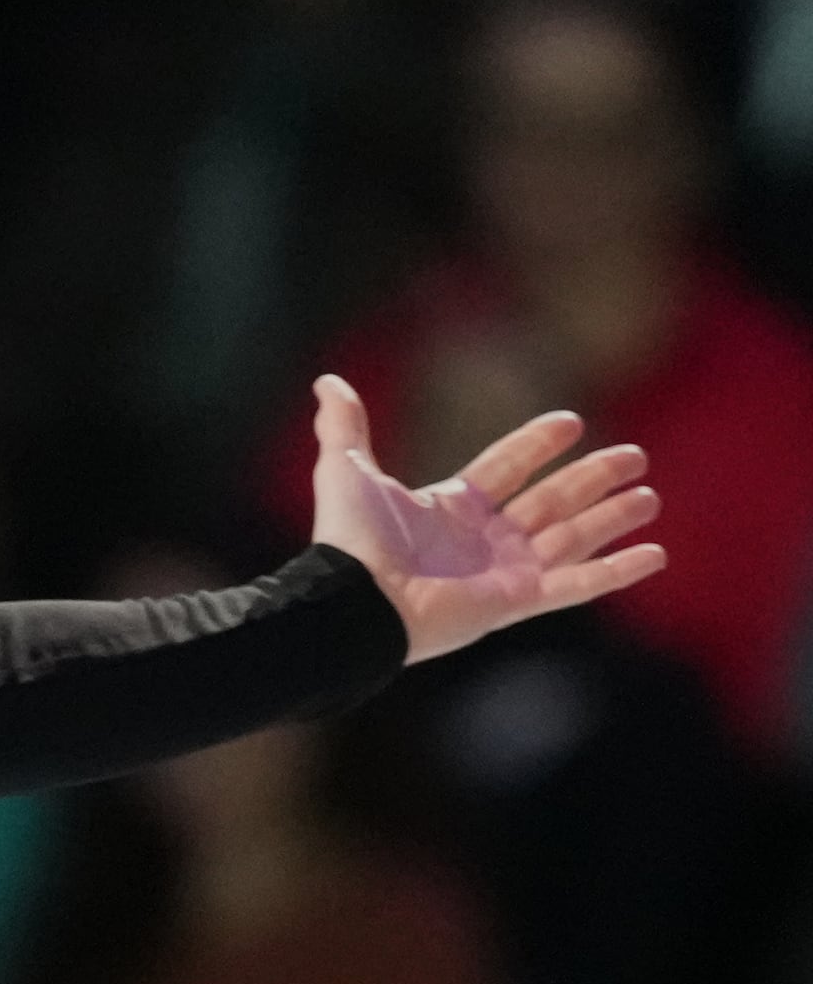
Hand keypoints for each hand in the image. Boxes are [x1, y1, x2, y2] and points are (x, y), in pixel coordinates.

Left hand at [306, 373, 665, 665]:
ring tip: (650, 496)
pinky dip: (617, 571)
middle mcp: (483, 539)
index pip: (505, 468)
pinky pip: (578, 584)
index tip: (571, 422)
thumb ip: (344, 426)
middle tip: (635, 457)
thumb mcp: (347, 470)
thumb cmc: (352, 538)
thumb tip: (328, 383)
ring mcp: (504, 571)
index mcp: (449, 507)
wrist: (356, 599)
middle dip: (592, 479)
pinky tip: (656, 554)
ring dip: (613, 518)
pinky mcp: (517, 601)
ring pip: (573, 538)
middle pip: (550, 502)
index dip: (536, 445)